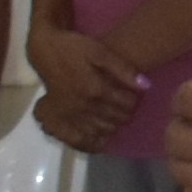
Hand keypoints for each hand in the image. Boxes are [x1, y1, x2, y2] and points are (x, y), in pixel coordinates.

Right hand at [27, 21, 148, 154]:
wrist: (45, 51)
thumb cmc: (74, 48)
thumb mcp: (100, 51)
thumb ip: (123, 69)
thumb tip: (146, 86)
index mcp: (96, 89)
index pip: (127, 104)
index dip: (134, 100)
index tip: (132, 95)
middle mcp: (84, 105)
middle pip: (116, 119)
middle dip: (126, 113)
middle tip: (125, 106)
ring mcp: (71, 114)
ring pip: (101, 130)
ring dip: (113, 126)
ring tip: (115, 118)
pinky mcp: (60, 117)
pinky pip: (77, 138)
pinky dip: (92, 143)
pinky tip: (101, 141)